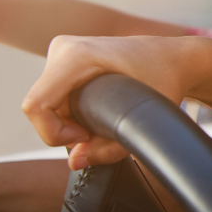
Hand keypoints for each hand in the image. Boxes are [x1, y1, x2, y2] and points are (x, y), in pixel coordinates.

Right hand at [21, 35, 198, 169]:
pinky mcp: (65, 61)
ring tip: (105, 120)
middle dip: (66, 131)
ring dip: (70, 122)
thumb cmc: (165, 80)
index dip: (54, 133)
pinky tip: (99, 111)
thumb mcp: (144, 119)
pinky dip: (72, 113)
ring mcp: (62, 53)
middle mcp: (63, 49)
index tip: (86, 137)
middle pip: (42, 108)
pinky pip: (54, 98)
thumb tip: (75, 162)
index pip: (36, 105)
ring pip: (48, 105)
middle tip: (102, 133)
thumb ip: (110, 147)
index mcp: (76, 56)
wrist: (175, 58)